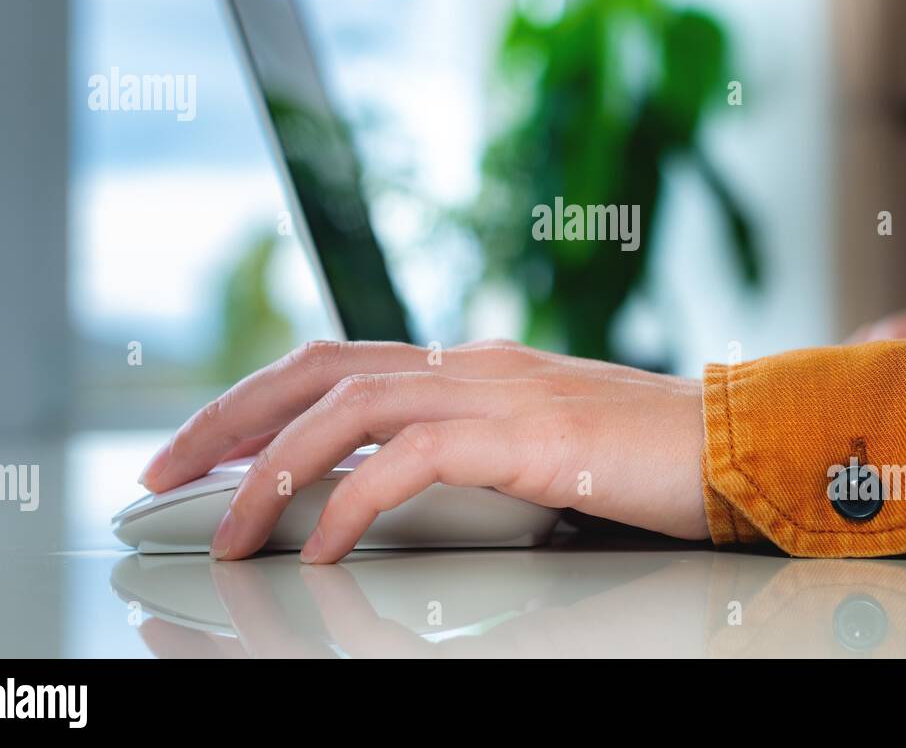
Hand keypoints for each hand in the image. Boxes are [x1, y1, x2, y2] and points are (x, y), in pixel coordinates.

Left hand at [139, 339, 708, 562]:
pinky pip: (413, 458)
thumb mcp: (541, 446)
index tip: (201, 450)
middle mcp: (475, 364)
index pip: (338, 359)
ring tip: (227, 527)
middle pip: (319, 365)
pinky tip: (320, 545)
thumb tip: (392, 481)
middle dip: (228, 415)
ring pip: (351, 402)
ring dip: (272, 464)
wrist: (744, 445)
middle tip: (162, 474)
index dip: (257, 397)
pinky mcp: (532, 438)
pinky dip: (351, 497)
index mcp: (472, 365)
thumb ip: (471, 448)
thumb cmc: (651, 456)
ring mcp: (502, 392)